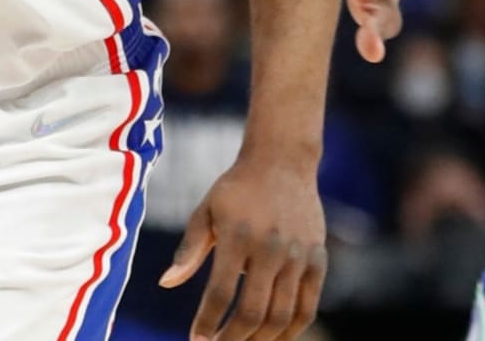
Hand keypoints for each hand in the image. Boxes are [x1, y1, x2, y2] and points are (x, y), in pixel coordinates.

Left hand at [160, 158, 326, 340]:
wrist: (282, 161)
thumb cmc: (237, 189)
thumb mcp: (207, 210)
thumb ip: (189, 249)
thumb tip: (166, 283)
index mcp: (237, 234)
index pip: (220, 292)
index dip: (207, 322)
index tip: (196, 340)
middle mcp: (269, 247)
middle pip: (252, 312)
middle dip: (232, 340)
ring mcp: (298, 255)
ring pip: (281, 317)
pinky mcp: (318, 259)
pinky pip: (307, 307)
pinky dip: (291, 331)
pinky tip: (273, 338)